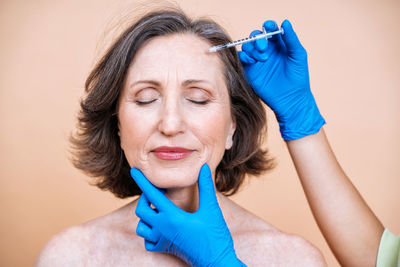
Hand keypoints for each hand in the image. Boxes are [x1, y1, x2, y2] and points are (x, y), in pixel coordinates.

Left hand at [130, 164, 244, 266]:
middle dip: (145, 198)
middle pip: (141, 210)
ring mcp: (162, 240)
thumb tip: (204, 167)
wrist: (217, 262)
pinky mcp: (165, 249)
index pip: (151, 194)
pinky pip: (147, 242)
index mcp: (172, 217)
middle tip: (158, 193)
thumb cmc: (215, 236)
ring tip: (158, 209)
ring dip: (145, 216)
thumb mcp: (211, 209)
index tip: (133, 170)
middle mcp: (163, 229)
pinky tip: (159, 227)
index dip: (142, 181)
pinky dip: (149, 234)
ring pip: (141, 227)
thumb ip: (206, 186)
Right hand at [238, 19, 324, 139]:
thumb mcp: (298, 55)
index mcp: (279, 45)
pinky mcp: (250, 71)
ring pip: (248, 46)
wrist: (291, 99)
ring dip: (252, 48)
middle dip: (258, 38)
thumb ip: (291, 39)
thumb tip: (285, 22)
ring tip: (262, 58)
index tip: (269, 27)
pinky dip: (244, 57)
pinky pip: (242, 59)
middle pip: (257, 37)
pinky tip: (252, 61)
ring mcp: (258, 61)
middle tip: (264, 48)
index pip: (270, 30)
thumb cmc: (298, 77)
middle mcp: (267, 51)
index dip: (268, 26)